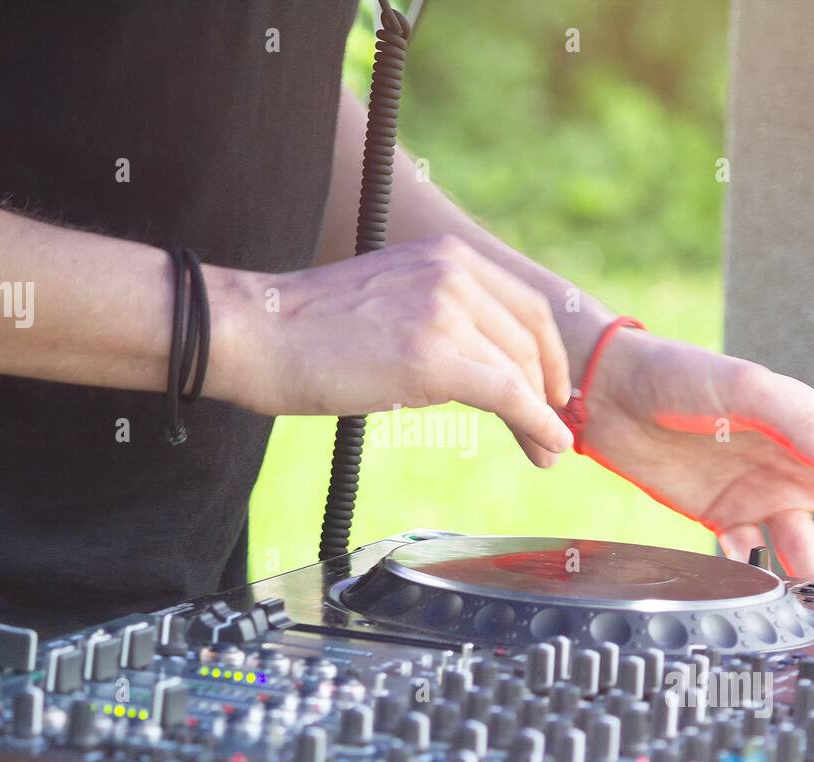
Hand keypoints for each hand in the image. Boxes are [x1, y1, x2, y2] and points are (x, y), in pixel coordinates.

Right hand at [219, 236, 572, 461]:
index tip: (553, 388)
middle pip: (529, 339)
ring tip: (547, 452)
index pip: (524, 305)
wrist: (257, 333)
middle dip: (548, 391)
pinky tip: (548, 446)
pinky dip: (537, 424)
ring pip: (520, 371)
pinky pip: (506, 395)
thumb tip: (474, 361)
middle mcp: (453, 274)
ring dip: (543, 417)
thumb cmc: (306, 328)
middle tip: (556, 431)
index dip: (548, 353)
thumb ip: (435, 313)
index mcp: (446, 256)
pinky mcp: (433, 358)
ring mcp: (444, 313)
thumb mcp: (389, 299)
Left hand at [580, 327, 813, 598]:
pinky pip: (752, 553)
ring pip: (811, 544)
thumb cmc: (677, 374)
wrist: (607, 393)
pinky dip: (760, 572)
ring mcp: (760, 491)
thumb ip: (799, 421)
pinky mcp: (721, 513)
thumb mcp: (742, 388)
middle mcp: (796, 464)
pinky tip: (765, 589)